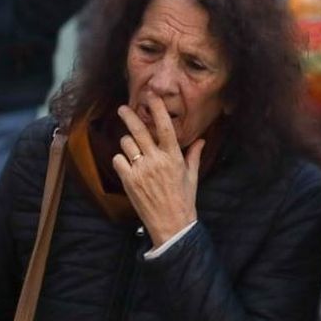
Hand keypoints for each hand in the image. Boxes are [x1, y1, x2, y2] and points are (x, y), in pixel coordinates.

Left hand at [113, 97, 203, 244]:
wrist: (171, 223)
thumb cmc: (184, 200)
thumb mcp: (192, 176)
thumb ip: (193, 155)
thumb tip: (201, 140)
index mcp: (173, 157)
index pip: (165, 127)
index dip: (158, 109)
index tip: (151, 97)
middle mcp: (156, 160)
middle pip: (139, 130)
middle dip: (128, 115)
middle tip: (123, 108)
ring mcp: (141, 170)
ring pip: (126, 143)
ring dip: (127, 143)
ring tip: (132, 149)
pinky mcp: (129, 180)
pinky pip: (119, 160)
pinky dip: (121, 160)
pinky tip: (128, 166)